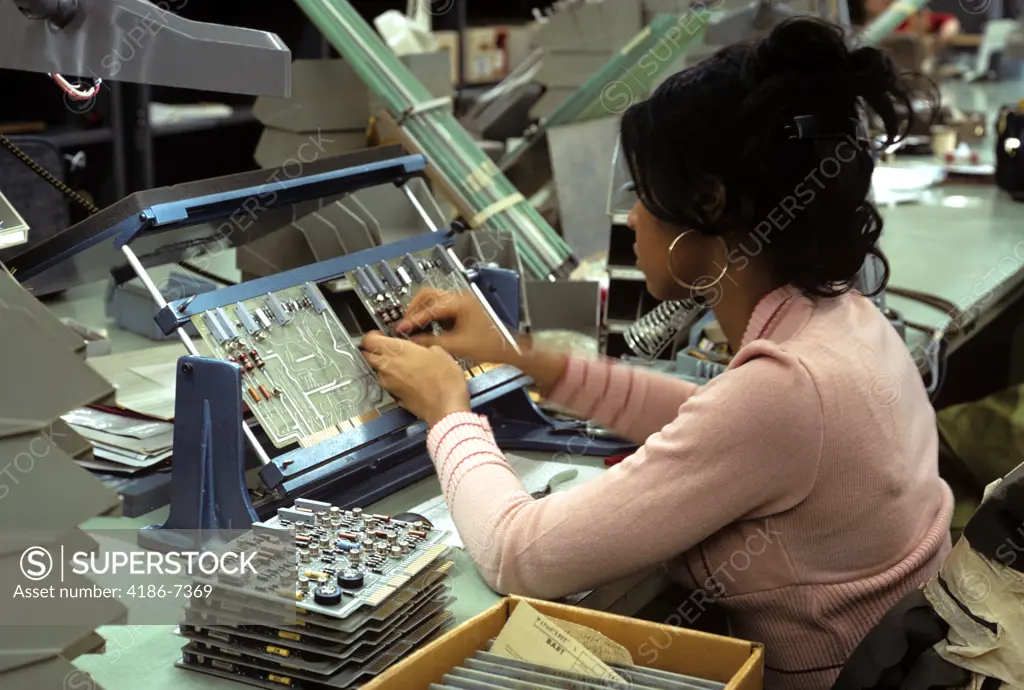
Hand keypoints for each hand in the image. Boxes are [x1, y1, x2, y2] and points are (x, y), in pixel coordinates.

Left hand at [361, 331, 469, 425]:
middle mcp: (387, 366)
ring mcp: (388, 383)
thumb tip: (423, 349)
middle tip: (389, 349)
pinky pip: (389, 384)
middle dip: (375, 351)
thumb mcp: (439, 352)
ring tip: (405, 365)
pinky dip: (395, 380)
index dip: (372, 336)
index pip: (368, 339)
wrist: (447, 407)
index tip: (380, 335)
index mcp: (396, 350)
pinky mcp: (394, 397)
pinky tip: (411, 380)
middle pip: (368, 355)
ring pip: (378, 370)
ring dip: (386, 366)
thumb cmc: (445, 380)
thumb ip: (424, 347)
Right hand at [394, 288, 521, 364]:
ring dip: (422, 310)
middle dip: (414, 308)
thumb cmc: (490, 344)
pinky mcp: (463, 308)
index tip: (401, 327)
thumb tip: (414, 340)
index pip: (429, 308)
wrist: (508, 347)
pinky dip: (432, 314)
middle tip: (405, 322)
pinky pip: (442, 306)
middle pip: (428, 294)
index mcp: (459, 303)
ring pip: (434, 299)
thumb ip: (432, 341)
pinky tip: (428, 327)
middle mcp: (460, 297)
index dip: (413, 319)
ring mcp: (462, 301)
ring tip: (414, 326)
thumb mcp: (457, 346)